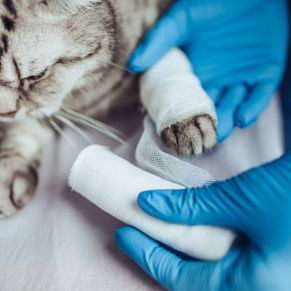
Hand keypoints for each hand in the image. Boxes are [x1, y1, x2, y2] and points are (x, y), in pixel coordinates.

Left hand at [116, 154, 290, 290]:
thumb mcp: (241, 201)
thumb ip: (192, 207)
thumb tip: (147, 203)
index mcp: (255, 288)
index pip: (183, 279)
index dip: (149, 256)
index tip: (124, 234)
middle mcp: (259, 285)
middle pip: (194, 276)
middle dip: (162, 253)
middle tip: (136, 230)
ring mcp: (264, 271)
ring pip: (209, 265)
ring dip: (181, 244)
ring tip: (156, 226)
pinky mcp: (266, 253)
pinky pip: (224, 253)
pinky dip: (201, 237)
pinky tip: (189, 223)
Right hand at [129, 0, 288, 141]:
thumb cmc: (211, 2)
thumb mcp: (180, 21)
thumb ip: (159, 42)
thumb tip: (134, 65)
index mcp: (197, 73)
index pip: (188, 102)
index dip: (183, 117)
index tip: (176, 134)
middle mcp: (218, 80)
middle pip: (211, 110)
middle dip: (205, 127)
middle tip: (198, 141)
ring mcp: (242, 78)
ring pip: (234, 107)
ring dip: (227, 122)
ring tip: (218, 134)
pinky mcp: (266, 72)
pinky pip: (260, 94)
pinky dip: (253, 107)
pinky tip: (242, 118)